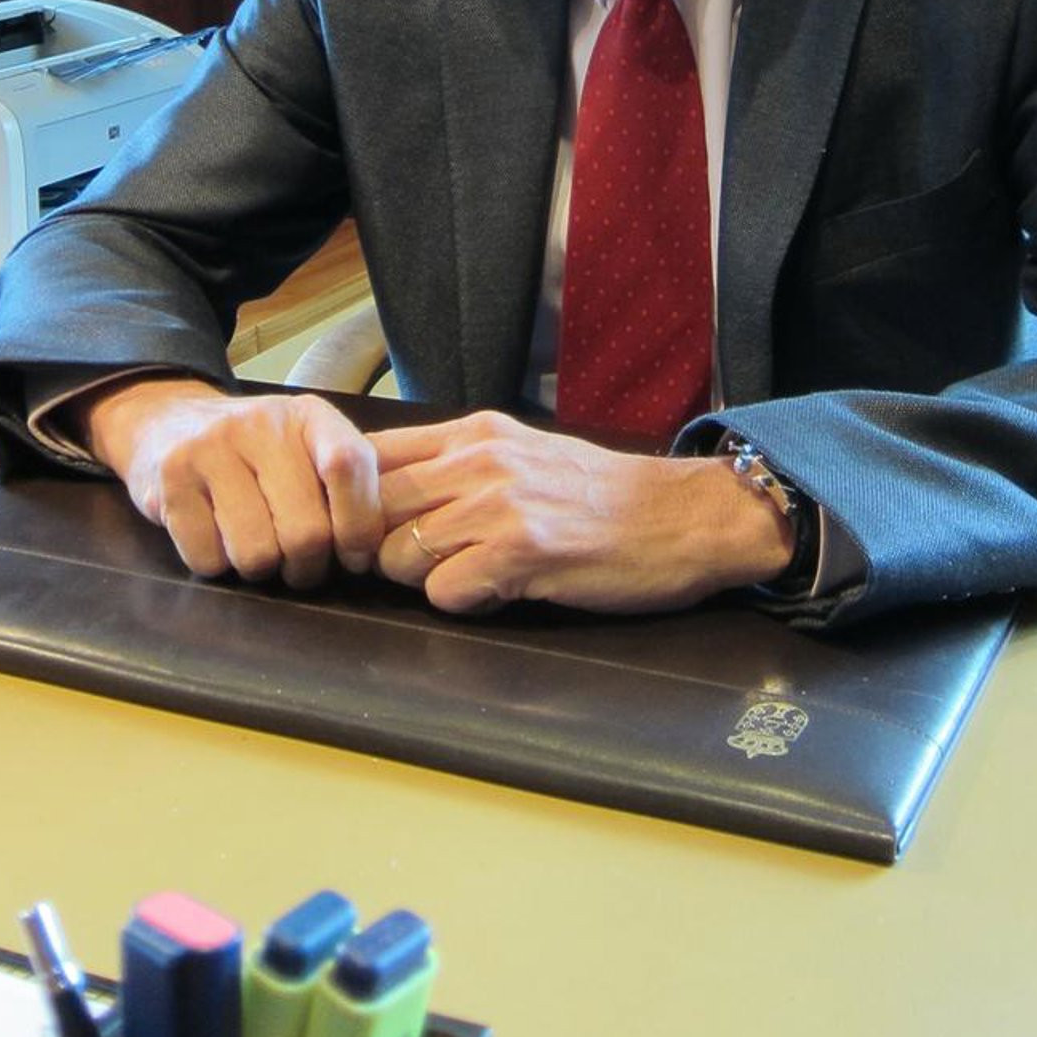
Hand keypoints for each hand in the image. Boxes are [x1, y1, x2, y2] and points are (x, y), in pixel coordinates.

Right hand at [75, 377, 382, 588]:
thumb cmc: (255, 450)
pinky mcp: (170, 481)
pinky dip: (216, 566)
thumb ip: (347, 482)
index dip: (359, 525)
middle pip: (305, 531)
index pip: (348, 466)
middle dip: (307, 568)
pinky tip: (216, 538)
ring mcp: (210, 449)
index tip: (353, 556)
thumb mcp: (307, 444)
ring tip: (257, 548)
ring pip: (256, 554)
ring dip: (261, 570)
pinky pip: (208, 560)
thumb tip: (374, 549)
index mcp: (309, 415)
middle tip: (299, 566)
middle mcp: (260, 424)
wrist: (168, 422)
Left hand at [367, 411, 794, 614]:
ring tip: (469, 577)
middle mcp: (478, 459)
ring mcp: (498, 504)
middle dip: (377, 549)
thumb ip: (456, 466)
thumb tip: (384, 496)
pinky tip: (498, 593)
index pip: (368, 456)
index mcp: (473, 433)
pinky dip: (461, 602)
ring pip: (396, 555)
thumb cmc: (602, 496)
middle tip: (416, 568)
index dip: (353, 502)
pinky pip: (443, 591)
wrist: (682, 516)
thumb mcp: (522, 455)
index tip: (369, 532)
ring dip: (421, 579)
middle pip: (370, 510)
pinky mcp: (521, 551)